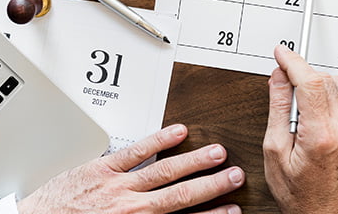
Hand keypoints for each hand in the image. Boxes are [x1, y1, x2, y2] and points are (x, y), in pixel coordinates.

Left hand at [17, 124, 244, 213]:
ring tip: (218, 153)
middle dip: (212, 185)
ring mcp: (116, 186)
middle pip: (181, 193)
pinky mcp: (100, 169)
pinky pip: (134, 152)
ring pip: (164, 171)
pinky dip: (158, 140)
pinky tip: (178, 132)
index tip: (232, 209)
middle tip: (236, 175)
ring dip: (194, 161)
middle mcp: (130, 208)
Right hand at [263, 46, 337, 213]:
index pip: (310, 81)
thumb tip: (278, 78)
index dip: (293, 61)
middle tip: (282, 86)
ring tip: (296, 110)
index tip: (281, 52)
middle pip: (326, 79)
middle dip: (303, 74)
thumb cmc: (298, 195)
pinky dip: (326, 97)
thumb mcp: (275, 152)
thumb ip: (278, 109)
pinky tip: (311, 116)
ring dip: (315, 85)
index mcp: (322, 134)